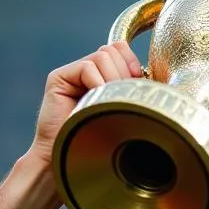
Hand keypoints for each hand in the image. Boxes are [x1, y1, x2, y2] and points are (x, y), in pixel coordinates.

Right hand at [27, 42, 142, 164]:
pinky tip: (96, 103)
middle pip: (113, 49)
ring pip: (103, 56)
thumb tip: (149, 75)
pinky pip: (87, 67)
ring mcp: (71, 73)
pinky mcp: (59, 78)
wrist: (69, 160)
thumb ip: (131, 90)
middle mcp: (86, 71)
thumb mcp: (124, 112)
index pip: (119, 48)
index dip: (131, 60)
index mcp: (102, 76)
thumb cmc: (99, 143)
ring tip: (110, 102)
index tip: (139, 80)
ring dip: (113, 79)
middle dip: (124, 72)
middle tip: (123, 97)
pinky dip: (97, 84)